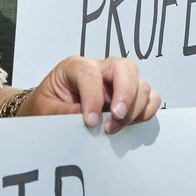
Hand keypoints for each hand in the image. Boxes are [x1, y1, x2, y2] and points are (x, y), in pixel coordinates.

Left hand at [20, 56, 159, 133]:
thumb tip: (92, 121)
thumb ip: (66, 113)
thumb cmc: (45, 107)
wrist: (46, 112)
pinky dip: (147, 111)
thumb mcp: (45, 110)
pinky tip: (132, 124)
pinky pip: (150, 97)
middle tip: (116, 118)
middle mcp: (100, 69)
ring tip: (115, 128)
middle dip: (125, 94)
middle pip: (124, 68)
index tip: (90, 122)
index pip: (90, 74)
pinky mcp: (129, 97)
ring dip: (134, 108)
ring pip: (141, 84)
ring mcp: (117, 82)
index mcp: (75, 67)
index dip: (93, 98)